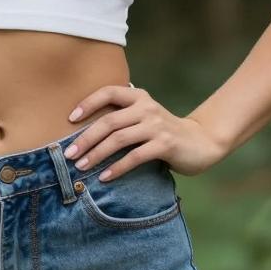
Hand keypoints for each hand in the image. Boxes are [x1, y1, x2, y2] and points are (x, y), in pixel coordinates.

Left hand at [64, 84, 224, 178]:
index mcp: (138, 96)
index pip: (108, 92)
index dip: (88, 103)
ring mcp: (156, 125)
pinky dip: (117, 167)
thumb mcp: (143, 116)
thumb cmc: (163, 131)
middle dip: (86, 138)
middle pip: (109, 120)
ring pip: (119, 139)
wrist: (201, 142)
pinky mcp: (165, 144)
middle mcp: (146, 107)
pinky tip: (105, 177)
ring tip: (82, 166)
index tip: (70, 119)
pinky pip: (135, 156)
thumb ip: (123, 116)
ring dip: (97, 154)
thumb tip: (84, 128)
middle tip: (69, 153)